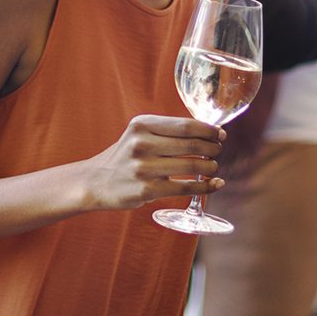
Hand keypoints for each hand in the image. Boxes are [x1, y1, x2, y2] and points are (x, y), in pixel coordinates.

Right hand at [85, 115, 224, 210]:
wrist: (96, 181)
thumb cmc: (126, 156)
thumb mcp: (139, 134)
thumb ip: (167, 131)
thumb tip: (207, 132)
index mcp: (142, 125)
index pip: (185, 125)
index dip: (208, 130)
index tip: (220, 134)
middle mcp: (141, 144)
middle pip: (191, 144)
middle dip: (212, 148)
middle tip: (218, 151)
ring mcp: (143, 168)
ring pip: (191, 165)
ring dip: (210, 167)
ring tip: (213, 167)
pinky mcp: (146, 190)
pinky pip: (184, 187)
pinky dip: (204, 187)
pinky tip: (214, 185)